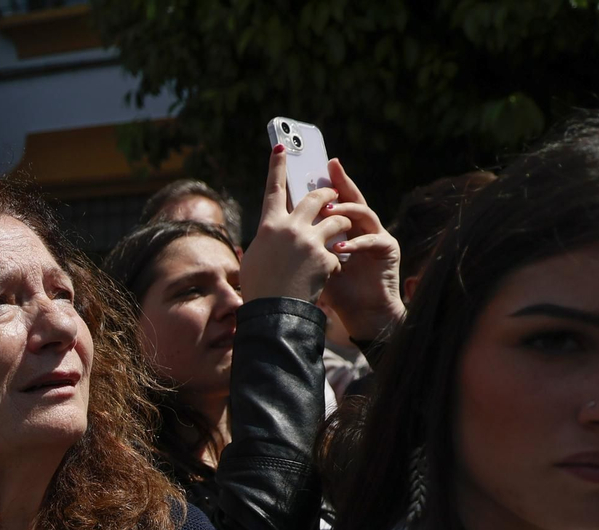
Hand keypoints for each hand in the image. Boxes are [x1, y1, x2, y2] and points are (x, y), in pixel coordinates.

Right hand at [239, 145, 349, 303]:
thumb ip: (269, 239)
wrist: (273, 314)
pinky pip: (337, 251)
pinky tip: (328, 274)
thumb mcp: (256, 259)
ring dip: (341, 224)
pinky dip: (335, 261)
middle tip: (332, 195)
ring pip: (336, 220)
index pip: (273, 189)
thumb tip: (276, 232)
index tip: (281, 147)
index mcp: (268, 226)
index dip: (277, 167)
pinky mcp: (325, 256)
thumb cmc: (260, 290)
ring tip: (342, 232)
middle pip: (314, 199)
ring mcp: (308, 241)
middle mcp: (289, 227)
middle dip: (327, 195)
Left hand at [320, 158, 406, 340]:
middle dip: (340, 183)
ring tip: (328, 210)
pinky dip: (354, 243)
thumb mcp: (314, 264)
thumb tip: (274, 229)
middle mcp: (363, 227)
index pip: (334, 201)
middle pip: (352, 198)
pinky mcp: (389, 248)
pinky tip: (339, 247)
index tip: (314, 166)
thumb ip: (304, 245)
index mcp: (345, 228)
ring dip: (345, 211)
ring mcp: (378, 235)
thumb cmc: (337, 293)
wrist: (362, 316)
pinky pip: (371, 240)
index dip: (326, 183)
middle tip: (329, 169)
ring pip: (363, 213)